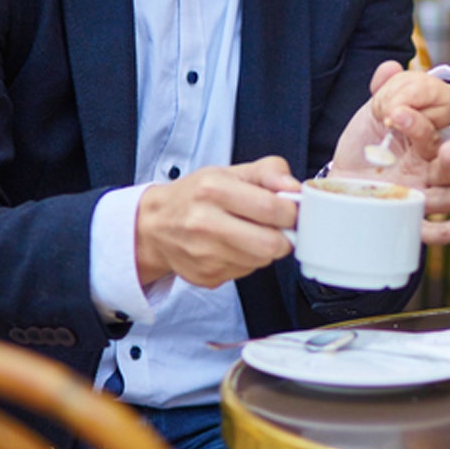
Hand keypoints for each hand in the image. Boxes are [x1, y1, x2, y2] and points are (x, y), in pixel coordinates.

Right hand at [134, 156, 301, 287]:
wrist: (154, 224)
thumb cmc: (196, 195)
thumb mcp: (230, 172)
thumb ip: (268, 172)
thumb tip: (294, 187)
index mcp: (213, 190)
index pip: (272, 208)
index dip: (291, 212)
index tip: (290, 210)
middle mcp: (204, 224)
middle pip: (271, 244)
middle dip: (284, 237)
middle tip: (278, 227)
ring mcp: (204, 255)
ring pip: (262, 261)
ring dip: (266, 249)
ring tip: (251, 234)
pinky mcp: (206, 276)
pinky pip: (246, 273)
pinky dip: (248, 261)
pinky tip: (234, 247)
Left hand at [332, 61, 449, 244]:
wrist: (340, 182)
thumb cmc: (364, 148)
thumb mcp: (373, 118)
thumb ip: (385, 92)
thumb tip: (390, 66)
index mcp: (420, 146)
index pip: (430, 135)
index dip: (419, 125)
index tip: (397, 113)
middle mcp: (424, 173)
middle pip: (447, 169)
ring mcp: (416, 197)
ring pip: (446, 198)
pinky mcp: (403, 220)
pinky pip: (426, 230)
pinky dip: (443, 233)